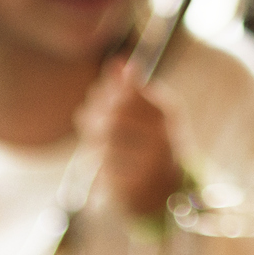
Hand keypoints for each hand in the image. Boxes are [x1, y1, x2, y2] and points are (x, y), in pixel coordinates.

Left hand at [77, 57, 181, 218]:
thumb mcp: (145, 113)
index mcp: (167, 111)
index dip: (104, 93)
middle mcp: (164, 136)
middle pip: (114, 116)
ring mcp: (152, 163)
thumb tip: (118, 62)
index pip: (127, 92)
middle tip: (86, 119)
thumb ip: (130, 88)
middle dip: (94, 117)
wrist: (164, 193)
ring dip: (92, 141)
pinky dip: (99, 165)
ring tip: (94, 143)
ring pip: (106, 143)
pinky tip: (103, 165)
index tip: (95, 98)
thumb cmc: (149, 145)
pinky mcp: (137, 186)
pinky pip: (104, 168)